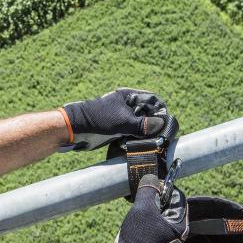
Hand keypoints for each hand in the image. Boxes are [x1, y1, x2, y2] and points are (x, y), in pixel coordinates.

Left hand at [60, 89, 177, 150]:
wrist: (75, 129)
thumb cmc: (98, 119)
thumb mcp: (123, 121)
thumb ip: (143, 124)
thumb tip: (161, 125)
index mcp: (129, 96)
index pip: (152, 100)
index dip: (160, 111)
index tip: (166, 124)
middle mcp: (128, 106)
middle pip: (148, 114)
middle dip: (155, 125)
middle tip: (160, 136)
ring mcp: (123, 118)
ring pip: (141, 126)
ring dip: (146, 135)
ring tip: (151, 143)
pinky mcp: (118, 130)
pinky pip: (133, 134)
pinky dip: (137, 140)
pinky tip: (140, 146)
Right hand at [102, 175, 188, 242]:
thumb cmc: (137, 240)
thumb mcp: (142, 209)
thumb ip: (149, 190)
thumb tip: (152, 178)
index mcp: (180, 226)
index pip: (178, 198)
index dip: (164, 188)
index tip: (150, 187)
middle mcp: (178, 236)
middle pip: (169, 209)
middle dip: (155, 202)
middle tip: (141, 203)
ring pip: (160, 220)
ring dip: (149, 215)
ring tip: (136, 218)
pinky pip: (155, 232)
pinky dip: (146, 226)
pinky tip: (135, 230)